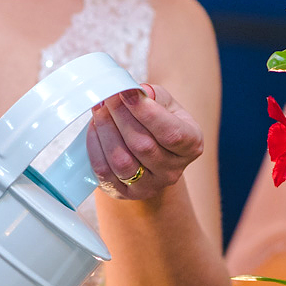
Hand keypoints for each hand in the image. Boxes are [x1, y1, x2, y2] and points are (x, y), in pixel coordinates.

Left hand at [87, 84, 203, 200]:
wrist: (148, 150)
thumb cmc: (158, 121)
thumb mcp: (164, 104)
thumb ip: (153, 95)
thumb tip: (136, 91)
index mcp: (191, 145)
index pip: (171, 133)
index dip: (146, 113)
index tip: (125, 92)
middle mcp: (173, 171)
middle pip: (143, 146)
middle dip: (121, 117)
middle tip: (107, 96)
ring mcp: (149, 187)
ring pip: (122, 161)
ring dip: (106, 131)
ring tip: (99, 110)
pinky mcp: (125, 194)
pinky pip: (105, 172)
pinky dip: (95, 147)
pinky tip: (94, 129)